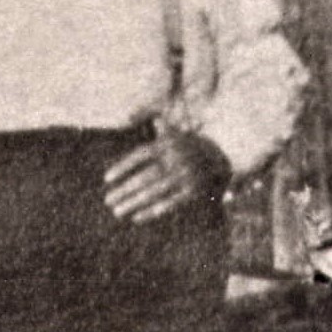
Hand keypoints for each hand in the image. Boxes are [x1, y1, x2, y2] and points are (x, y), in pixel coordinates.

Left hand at [104, 126, 231, 224]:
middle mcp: (176, 159)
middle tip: (108, 200)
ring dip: (134, 203)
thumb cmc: (190, 146)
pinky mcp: (194, 192)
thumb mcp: (175, 133)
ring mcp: (186, 176)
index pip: (140, 155)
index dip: (123, 166)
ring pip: (155, 192)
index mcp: (168, 144)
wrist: (224, 157)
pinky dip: (153, 211)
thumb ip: (152, 127)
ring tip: (118, 211)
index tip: (106, 179)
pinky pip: (170, 204)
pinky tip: (137, 217)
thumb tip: (128, 114)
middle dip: (125, 189)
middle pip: (145, 176)